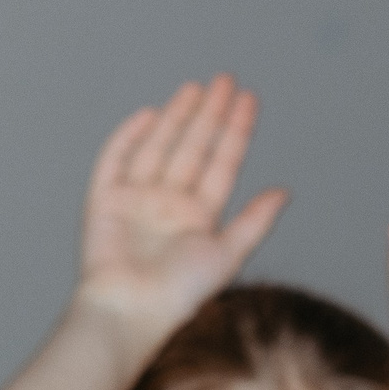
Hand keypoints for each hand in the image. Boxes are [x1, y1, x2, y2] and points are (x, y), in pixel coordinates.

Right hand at [73, 75, 287, 335]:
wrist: (130, 310)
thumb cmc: (179, 294)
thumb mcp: (227, 256)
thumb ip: (255, 222)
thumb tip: (284, 191)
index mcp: (199, 217)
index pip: (222, 163)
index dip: (236, 131)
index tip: (249, 98)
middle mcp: (168, 204)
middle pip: (193, 148)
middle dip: (209, 114)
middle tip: (225, 80)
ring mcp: (136, 200)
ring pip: (159, 146)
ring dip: (176, 116)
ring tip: (196, 87)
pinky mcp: (104, 201)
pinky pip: (115, 160)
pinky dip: (128, 137)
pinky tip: (149, 114)